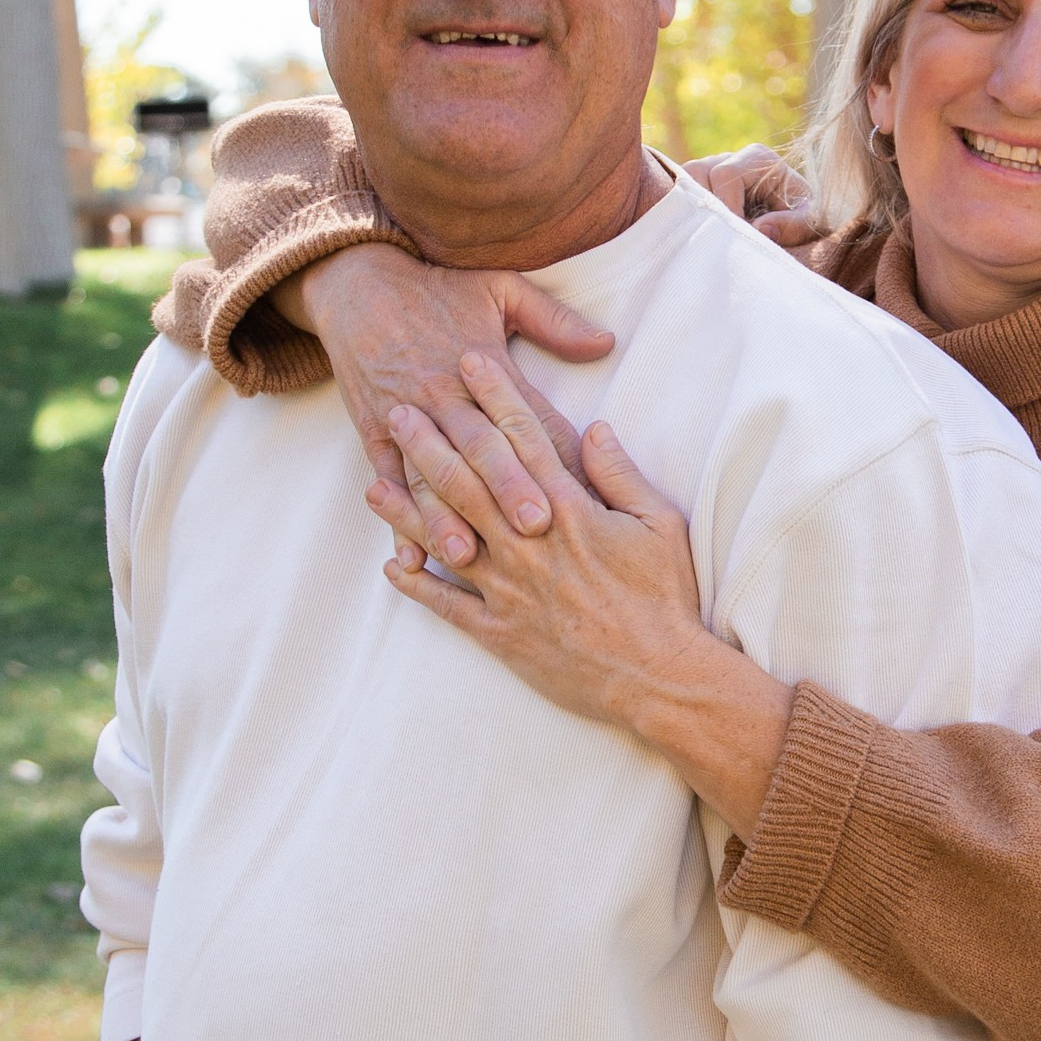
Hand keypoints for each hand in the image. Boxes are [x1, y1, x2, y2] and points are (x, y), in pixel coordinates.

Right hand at [285, 243, 612, 557]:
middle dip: (507, 487)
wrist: (357, 284)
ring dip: (448, 516)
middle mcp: (446, 394)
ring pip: (431, 473)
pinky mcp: (374, 432)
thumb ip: (554, 321)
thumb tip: (606, 342)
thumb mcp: (501, 289)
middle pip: (481, 446)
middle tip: (536, 526)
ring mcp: (407, 416)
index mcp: (485, 363)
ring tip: (469, 554)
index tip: (585, 486)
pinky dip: (400, 520)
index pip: (527, 414)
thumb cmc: (439, 290)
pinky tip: (412, 559)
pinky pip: (388, 481)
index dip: (556, 450)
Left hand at [374, 356, 795, 831]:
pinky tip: (392, 568)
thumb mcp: (660, 525)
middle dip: (431, 440)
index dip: (494, 396)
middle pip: (468, 480)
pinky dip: (418, 587)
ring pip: (444, 538)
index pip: (522, 439)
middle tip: (400, 407)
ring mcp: (508, 590)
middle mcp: (528, 544)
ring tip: (373, 481)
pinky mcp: (500, 633)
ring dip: (407, 508)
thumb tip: (593, 428)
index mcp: (568, 512)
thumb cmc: (666, 599)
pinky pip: (448, 606)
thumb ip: (621, 474)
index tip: (469, 362)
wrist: (660, 678)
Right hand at [686, 145, 819, 249]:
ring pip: (683, 183)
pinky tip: (704, 237)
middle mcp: (730, 158)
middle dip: (707, 208)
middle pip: (697, 172)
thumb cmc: (806, 217)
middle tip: (722, 238)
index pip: (725, 174)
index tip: (739, 236)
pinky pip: (680, 196)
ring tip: (714, 237)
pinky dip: (688, 216)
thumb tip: (761, 230)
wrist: (800, 220)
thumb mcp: (811, 222)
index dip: (727, 207)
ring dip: (694, 211)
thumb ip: (792, 226)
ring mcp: (711, 171)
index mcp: (758, 159)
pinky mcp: (700, 188)